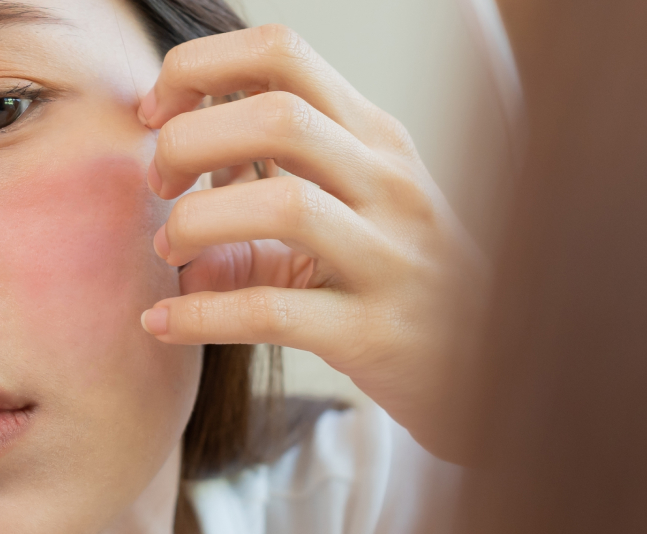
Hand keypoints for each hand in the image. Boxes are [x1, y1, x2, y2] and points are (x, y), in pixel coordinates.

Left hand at [136, 24, 485, 462]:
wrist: (489, 368)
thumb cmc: (399, 278)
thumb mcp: (350, 209)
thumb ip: (267, 183)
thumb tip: (172, 188)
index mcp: (374, 137)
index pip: (282, 53)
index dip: (200, 68)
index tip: (157, 112)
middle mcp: (389, 183)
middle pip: (276, 116)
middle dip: (190, 139)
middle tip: (159, 183)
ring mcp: (390, 257)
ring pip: (282, 204)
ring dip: (196, 222)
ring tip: (168, 251)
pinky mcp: (375, 333)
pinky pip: (273, 312)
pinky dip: (202, 315)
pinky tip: (163, 323)